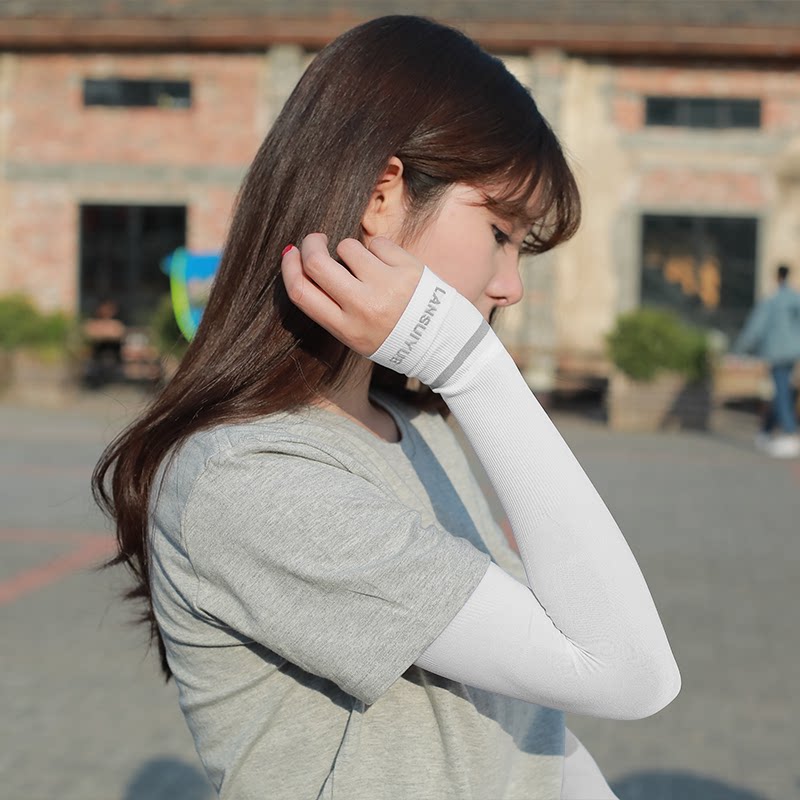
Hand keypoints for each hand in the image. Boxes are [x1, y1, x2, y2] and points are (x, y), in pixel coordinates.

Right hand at [280, 233, 424, 356]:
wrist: (440, 341)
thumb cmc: (390, 335)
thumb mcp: (355, 335)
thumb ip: (329, 306)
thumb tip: (301, 260)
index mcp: (346, 329)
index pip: (301, 292)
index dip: (289, 267)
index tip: (290, 253)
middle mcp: (364, 308)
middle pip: (317, 263)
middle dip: (311, 244)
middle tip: (316, 240)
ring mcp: (387, 287)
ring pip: (348, 247)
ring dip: (352, 250)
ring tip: (369, 267)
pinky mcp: (408, 269)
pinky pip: (377, 243)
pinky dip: (378, 249)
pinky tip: (390, 267)